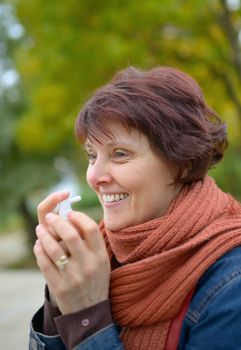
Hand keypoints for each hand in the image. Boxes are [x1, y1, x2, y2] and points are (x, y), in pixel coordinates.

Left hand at [34, 192, 109, 314]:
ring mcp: (73, 277)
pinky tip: (38, 245)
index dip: (79, 217)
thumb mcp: (101, 262)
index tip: (69, 213)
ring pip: (54, 249)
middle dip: (57, 222)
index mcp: (100, 257)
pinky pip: (45, 263)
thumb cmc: (95, 280)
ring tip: (40, 229)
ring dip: (44, 235)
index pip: (91, 229)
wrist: (89, 311)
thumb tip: (73, 218)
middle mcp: (88, 265)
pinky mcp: (59, 286)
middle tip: (50, 217)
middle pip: (71, 235)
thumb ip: (92, 243)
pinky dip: (39, 251)